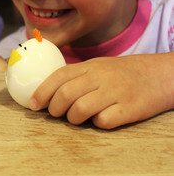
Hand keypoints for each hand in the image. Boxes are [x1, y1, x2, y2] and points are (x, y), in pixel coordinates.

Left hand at [29, 54, 173, 128]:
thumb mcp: (96, 66)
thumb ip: (74, 75)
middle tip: (54, 113)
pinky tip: (100, 119)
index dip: (42, 91)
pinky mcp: (129, 109)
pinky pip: (104, 121)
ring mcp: (115, 92)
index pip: (59, 76)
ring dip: (72, 118)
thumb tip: (46, 90)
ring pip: (81, 109)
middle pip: (66, 94)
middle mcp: (100, 77)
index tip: (33, 104)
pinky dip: (97, 123)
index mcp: (89, 66)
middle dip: (54, 108)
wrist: (156, 75)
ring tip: (75, 118)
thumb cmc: (120, 73)